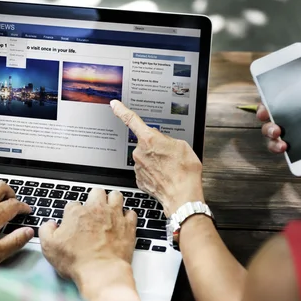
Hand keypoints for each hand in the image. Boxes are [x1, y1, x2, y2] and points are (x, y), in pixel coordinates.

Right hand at [39, 189, 136, 283]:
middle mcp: (96, 210)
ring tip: (109, 210)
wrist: (101, 272)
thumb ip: (46, 231)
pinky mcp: (128, 225)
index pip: (73, 204)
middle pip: (96, 192)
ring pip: (116, 196)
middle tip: (93, 210)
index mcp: (77, 213)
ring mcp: (114, 216)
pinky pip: (131, 212)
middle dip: (94, 198)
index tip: (73, 222)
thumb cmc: (77, 261)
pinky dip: (127, 216)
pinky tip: (122, 222)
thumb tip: (49, 225)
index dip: (72, 213)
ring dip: (112, 201)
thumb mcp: (49, 248)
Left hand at [111, 100, 203, 215]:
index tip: (114, 105)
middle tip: (169, 155)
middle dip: (155, 146)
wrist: (183, 196)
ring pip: (145, 157)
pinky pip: (145, 170)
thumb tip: (160, 140)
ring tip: (169, 168)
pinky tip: (164, 176)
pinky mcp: (139, 179)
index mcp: (149, 139)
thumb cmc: (185, 172)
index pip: (131, 119)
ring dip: (155, 160)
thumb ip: (166, 138)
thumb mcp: (182, 145)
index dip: (121, 110)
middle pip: (145, 142)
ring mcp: (138, 166)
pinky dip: (153, 171)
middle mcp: (139, 152)